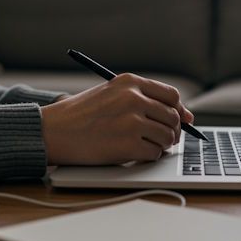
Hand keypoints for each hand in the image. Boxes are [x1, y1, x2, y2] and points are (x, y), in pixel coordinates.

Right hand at [41, 73, 193, 165]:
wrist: (53, 131)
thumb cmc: (80, 114)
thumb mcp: (111, 93)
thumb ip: (145, 99)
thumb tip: (186, 116)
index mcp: (130, 82)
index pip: (171, 95)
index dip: (179, 110)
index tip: (181, 120)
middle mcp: (134, 99)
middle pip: (173, 117)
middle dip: (172, 131)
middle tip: (162, 139)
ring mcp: (132, 122)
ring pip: (167, 137)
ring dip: (160, 145)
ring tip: (142, 145)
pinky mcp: (129, 145)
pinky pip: (154, 154)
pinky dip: (148, 157)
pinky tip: (133, 154)